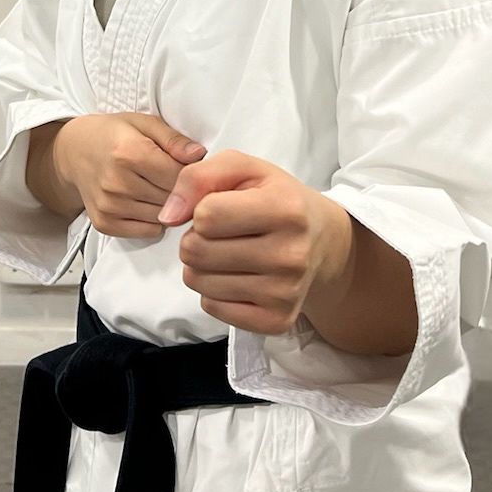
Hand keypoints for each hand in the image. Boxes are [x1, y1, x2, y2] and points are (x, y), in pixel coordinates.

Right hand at [53, 112, 207, 239]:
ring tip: (158, 186)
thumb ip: (174, 139)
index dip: (192, 173)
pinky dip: (154, 220)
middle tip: (174, 176)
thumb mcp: (145, 123)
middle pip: (173, 199)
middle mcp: (117, 183)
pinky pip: (148, 231)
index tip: (191, 167)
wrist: (74, 152)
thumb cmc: (113, 135)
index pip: (180, 177)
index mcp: (129, 153)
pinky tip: (147, 201)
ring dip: (169, 206)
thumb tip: (199, 155)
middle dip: (181, 190)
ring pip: (163, 217)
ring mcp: (109, 206)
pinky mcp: (105, 223)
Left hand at [155, 150, 353, 337]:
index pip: (206, 215)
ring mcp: (285, 293)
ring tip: (228, 254)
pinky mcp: (277, 321)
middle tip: (221, 234)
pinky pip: (212, 308)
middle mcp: (291, 254)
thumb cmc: (275, 198)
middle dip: (196, 239)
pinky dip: (214, 292)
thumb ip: (198, 177)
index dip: (201, 209)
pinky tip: (237, 277)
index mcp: (285, 209)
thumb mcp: (243, 170)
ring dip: (202, 266)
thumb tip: (167, 217)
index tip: (221, 208)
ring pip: (199, 282)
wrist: (323, 242)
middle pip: (196, 251)